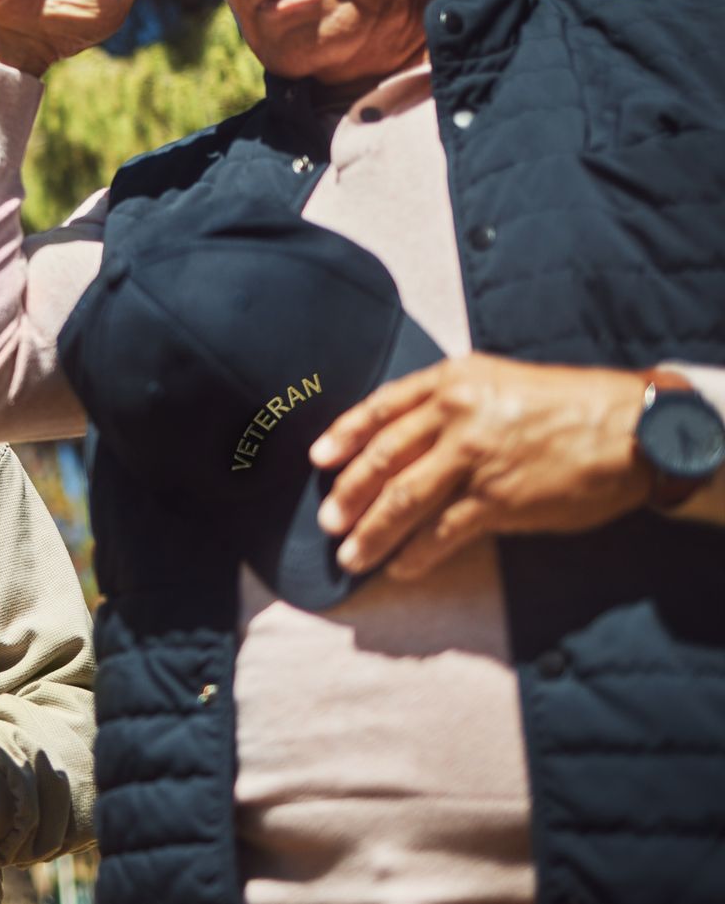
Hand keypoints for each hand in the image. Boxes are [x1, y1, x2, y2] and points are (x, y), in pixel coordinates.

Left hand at [311, 354, 654, 580]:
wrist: (632, 430)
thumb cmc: (564, 406)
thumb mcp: (497, 383)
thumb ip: (447, 403)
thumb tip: (399, 438)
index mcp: (452, 383)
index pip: (381, 409)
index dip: (344, 435)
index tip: (318, 460)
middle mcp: (456, 417)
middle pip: (382, 459)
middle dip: (347, 493)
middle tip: (327, 520)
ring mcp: (475, 460)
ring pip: (403, 499)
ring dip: (371, 532)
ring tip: (350, 555)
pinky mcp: (498, 501)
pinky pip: (442, 533)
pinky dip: (416, 554)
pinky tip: (400, 567)